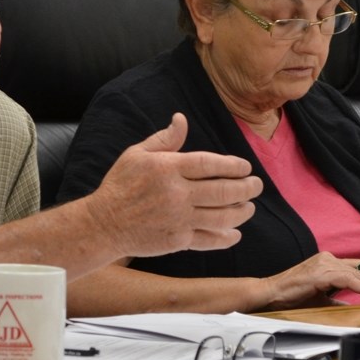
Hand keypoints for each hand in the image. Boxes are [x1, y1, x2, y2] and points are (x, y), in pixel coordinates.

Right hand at [85, 112, 260, 257]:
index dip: (233, 165)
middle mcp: (177, 193)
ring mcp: (179, 218)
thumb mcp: (136, 154)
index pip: (210, 164)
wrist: (103, 223)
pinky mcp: (177, 240)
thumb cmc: (119, 185)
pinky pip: (209, 239)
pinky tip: (234, 233)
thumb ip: (164, 139)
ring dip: (242, 211)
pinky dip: (226, 237)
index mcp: (168, 168)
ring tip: (249, 207)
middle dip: (246, 188)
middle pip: (223, 190)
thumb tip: (181, 118)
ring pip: (222, 216)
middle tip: (256, 185)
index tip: (244, 166)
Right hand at [262, 251, 359, 309]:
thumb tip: (349, 304)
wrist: (271, 293)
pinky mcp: (321, 273)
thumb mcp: (319, 297)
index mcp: (325, 262)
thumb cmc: (290, 295)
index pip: (356, 268)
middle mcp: (326, 258)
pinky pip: (348, 279)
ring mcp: (323, 264)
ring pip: (357, 274)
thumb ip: (335, 297)